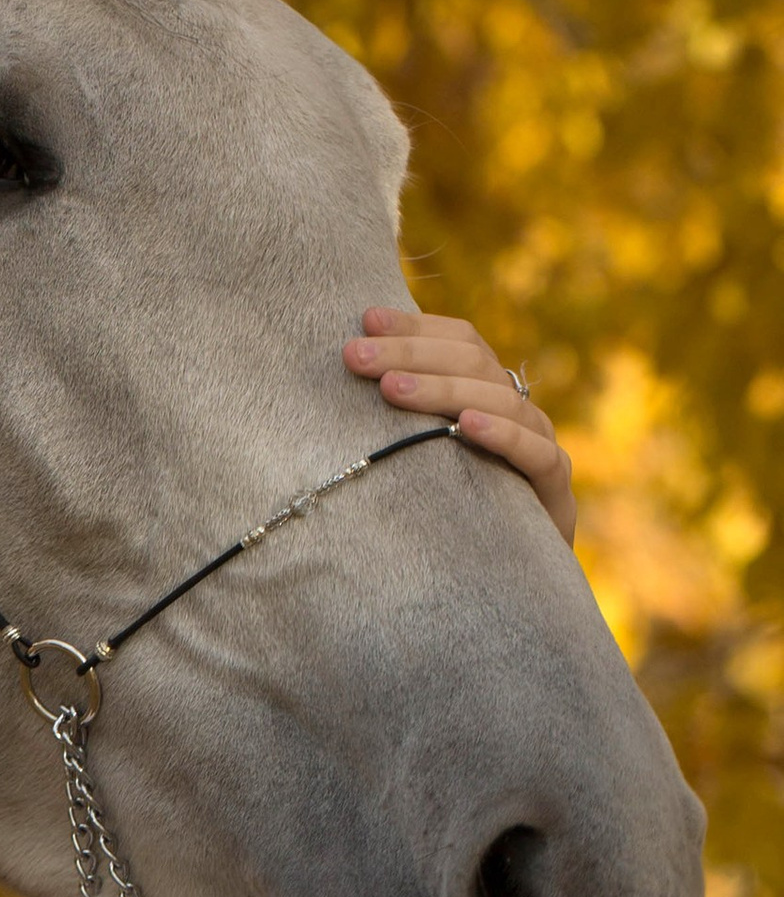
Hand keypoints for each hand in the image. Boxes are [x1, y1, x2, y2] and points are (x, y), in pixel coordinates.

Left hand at [343, 307, 574, 545]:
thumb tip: (343, 374)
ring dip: (442, 390)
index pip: (461, 340)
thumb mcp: (419, 458)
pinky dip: (502, 435)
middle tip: (354, 355)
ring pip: (499, 401)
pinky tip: (466, 426)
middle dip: (409, 354)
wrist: (509, 577)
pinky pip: (535, 453)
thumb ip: (397, 419)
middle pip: (473, 362)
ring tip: (390, 389)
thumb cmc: (451, 511)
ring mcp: (540, 445)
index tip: (364, 319)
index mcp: (488, 393)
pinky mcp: (554, 489)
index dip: (414, 326)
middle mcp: (517, 410)